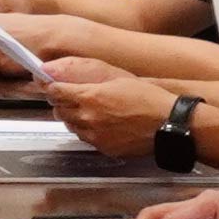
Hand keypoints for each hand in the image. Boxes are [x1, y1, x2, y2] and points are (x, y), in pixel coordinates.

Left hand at [43, 66, 173, 156]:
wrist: (167, 124)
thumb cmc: (147, 97)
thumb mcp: (116, 76)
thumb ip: (86, 74)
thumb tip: (57, 71)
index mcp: (90, 97)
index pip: (55, 92)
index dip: (51, 86)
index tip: (51, 83)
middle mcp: (88, 118)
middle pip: (59, 109)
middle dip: (61, 101)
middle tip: (69, 94)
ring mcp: (95, 136)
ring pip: (70, 125)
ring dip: (72, 116)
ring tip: (87, 108)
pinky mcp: (103, 148)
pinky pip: (85, 138)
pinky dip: (86, 129)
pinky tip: (99, 122)